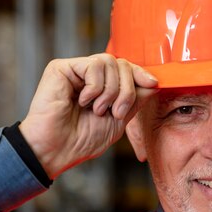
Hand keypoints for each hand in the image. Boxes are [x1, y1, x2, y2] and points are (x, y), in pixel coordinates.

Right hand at [19, 54, 157, 178]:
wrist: (58, 149)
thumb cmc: (83, 140)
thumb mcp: (119, 120)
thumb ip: (135, 100)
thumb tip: (153, 82)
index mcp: (102, 87)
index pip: (126, 69)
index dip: (140, 74)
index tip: (153, 84)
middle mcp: (88, 76)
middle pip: (121, 64)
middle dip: (127, 90)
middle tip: (117, 112)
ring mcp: (75, 71)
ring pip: (109, 62)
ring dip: (111, 91)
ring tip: (98, 110)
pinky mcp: (61, 68)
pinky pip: (93, 65)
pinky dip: (95, 87)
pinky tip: (83, 101)